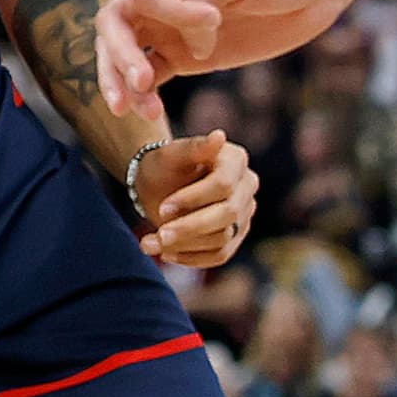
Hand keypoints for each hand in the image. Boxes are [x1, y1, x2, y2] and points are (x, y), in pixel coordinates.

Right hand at [99, 0, 360, 109]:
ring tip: (139, 110)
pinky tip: (151, 113)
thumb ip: (203, 1)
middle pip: (116, 25)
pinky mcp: (187, 54)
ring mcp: (171, 26)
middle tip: (141, 82)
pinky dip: (146, 94)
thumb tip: (189, 48)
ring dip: (122, 81)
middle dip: (120, 55)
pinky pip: (154, 75)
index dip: (170, 13)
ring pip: (126, 54)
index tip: (215, 19)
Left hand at [132, 130, 257, 267]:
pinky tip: (166, 255)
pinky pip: (220, 255)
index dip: (194, 199)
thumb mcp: (171, 155)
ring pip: (222, 238)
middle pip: (227, 214)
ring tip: (150, 243)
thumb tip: (219, 136)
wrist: (159, 185)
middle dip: (189, 228)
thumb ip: (194, 147)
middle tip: (158, 235)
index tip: (163, 208)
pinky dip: (192, 259)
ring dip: (184, 246)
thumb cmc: (163, 166)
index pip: (224, 185)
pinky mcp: (235, 236)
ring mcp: (244, 213)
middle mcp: (247, 186)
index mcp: (236, 160)